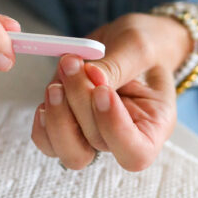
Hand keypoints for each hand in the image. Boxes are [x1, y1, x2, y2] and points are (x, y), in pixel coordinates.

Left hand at [31, 13, 190, 171]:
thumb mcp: (140, 47)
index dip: (115, 129)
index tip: (102, 91)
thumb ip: (117, 65)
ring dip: (58, 112)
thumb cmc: (146, 47)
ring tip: (63, 70)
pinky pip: (48, 140)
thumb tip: (88, 77)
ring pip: (68, 150)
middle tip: (74, 63)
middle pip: (96, 143)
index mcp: (154, 127)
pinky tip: (53, 89)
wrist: (129, 44)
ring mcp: (93, 136)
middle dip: (80, 101)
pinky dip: (43, 118)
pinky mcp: (70, 126)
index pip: (136, 153)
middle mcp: (123, 139)